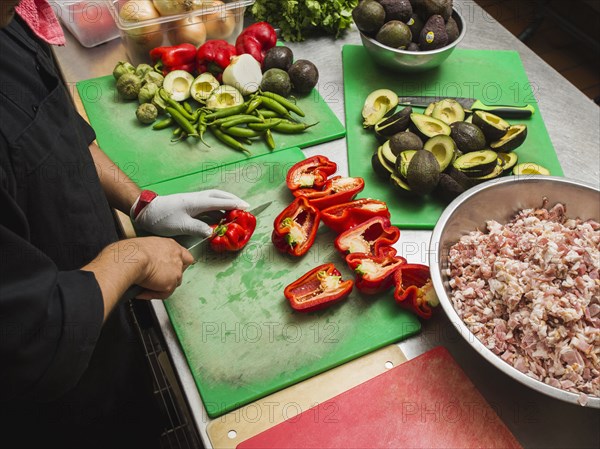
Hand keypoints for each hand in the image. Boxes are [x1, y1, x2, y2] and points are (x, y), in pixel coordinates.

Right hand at [82, 237, 193, 318]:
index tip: (169, 268)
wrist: (130, 258)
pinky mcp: (170, 283)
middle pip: (180, 271)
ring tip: (145, 286)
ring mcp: (176, 271)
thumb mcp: (144, 247)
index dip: (178, 263)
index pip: (185, 255)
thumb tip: (145, 261)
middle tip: (155, 279)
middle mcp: (176, 257)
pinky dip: (153, 294)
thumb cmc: (131, 251)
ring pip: (172, 284)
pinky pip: (164, 294)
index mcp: (170, 245)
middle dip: (168, 277)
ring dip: (160, 286)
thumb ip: (151, 254)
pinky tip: (142, 291)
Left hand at [131, 189, 248, 237]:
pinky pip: (207, 204)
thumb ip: (198, 228)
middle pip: (219, 195)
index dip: (234, 204)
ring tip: (235, 209)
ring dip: (225, 202)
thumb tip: (213, 232)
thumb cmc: (162, 218)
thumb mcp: (181, 225)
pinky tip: (219, 214)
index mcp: (197, 202)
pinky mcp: (188, 205)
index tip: (246, 207)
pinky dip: (216, 207)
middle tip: (244, 206)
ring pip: (213, 198)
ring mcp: (192, 200)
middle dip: (232, 199)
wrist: (145, 211)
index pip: (220, 201)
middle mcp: (196, 198)